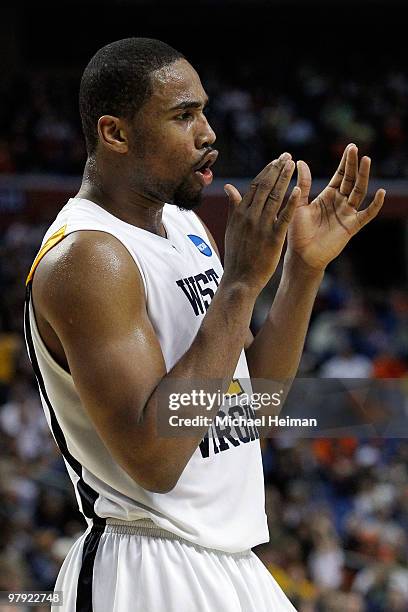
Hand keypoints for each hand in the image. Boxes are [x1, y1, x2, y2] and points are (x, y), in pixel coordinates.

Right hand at [223, 153, 299, 294]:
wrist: (239, 279)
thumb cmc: (236, 255)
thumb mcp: (231, 228)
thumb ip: (233, 207)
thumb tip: (230, 188)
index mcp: (240, 213)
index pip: (255, 186)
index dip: (267, 171)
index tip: (276, 160)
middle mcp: (250, 216)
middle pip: (265, 187)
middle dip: (277, 169)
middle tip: (287, 156)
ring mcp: (261, 226)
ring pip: (274, 197)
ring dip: (284, 179)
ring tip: (293, 164)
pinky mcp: (273, 238)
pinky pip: (283, 217)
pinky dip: (290, 203)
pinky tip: (298, 190)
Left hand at [286, 144, 385, 271]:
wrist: (301, 255)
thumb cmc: (298, 232)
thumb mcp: (299, 203)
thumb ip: (303, 183)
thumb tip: (299, 161)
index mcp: (328, 196)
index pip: (340, 175)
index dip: (345, 162)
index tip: (350, 147)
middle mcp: (340, 203)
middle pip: (350, 179)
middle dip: (353, 164)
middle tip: (355, 148)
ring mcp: (347, 214)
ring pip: (359, 191)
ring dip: (363, 176)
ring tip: (366, 160)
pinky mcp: (351, 226)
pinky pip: (366, 214)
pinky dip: (375, 204)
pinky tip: (380, 192)